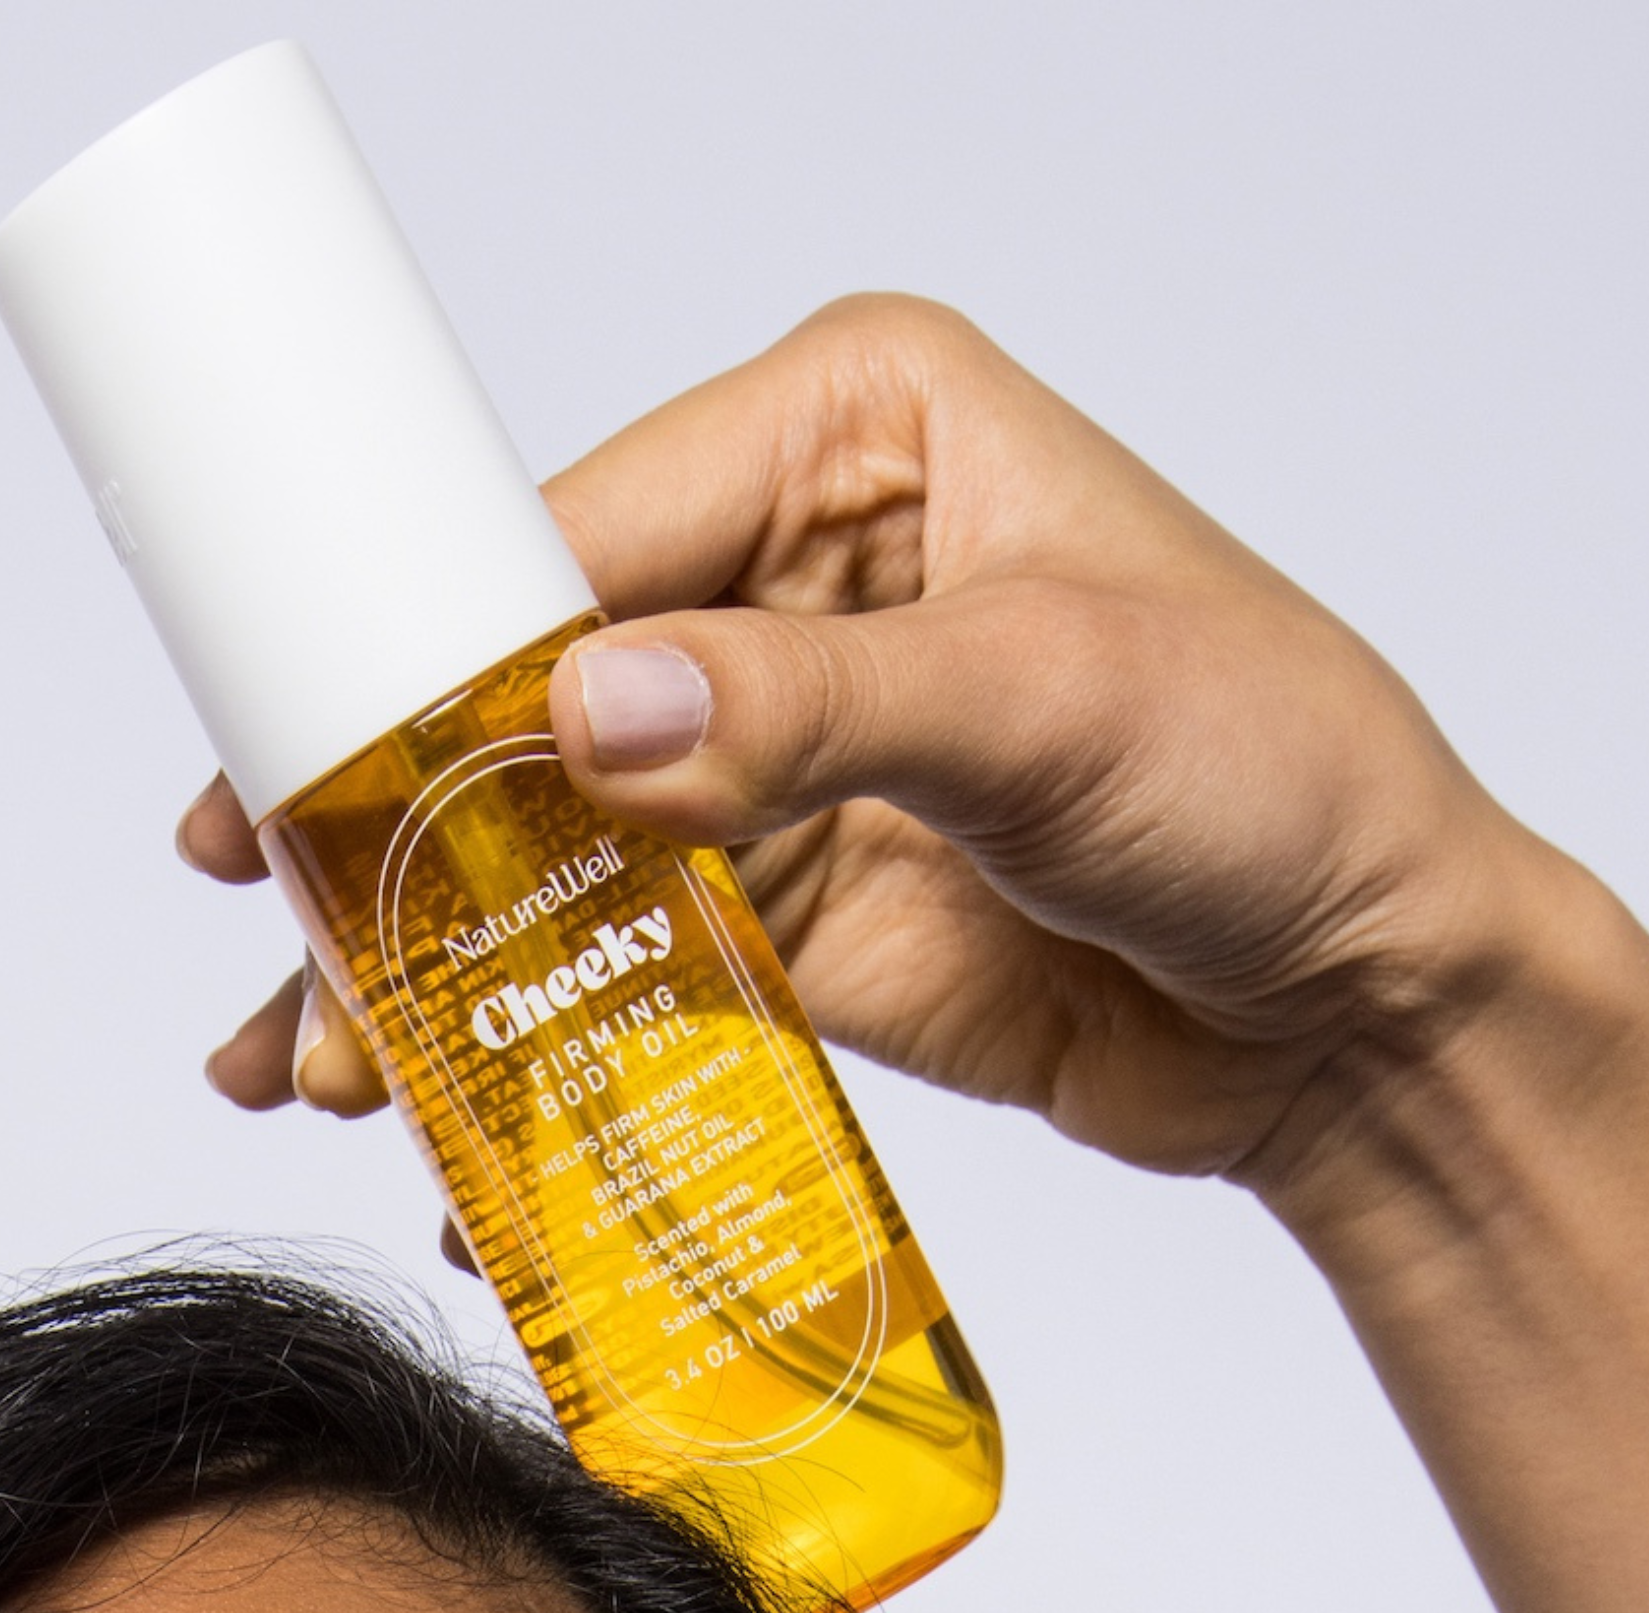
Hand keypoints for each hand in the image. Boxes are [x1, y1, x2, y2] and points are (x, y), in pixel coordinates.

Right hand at [185, 291, 1586, 1235]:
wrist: (1366, 1008)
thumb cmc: (1283, 782)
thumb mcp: (1058, 704)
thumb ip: (813, 710)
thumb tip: (582, 721)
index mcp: (850, 442)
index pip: (576, 533)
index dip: (414, 656)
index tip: (282, 778)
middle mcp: (787, 583)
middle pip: (523, 701)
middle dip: (393, 838)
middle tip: (289, 967)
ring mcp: (774, 755)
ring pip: (547, 849)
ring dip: (433, 959)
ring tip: (327, 1073)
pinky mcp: (784, 905)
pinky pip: (618, 966)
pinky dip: (535, 1043)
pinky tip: (457, 1133)